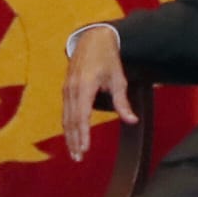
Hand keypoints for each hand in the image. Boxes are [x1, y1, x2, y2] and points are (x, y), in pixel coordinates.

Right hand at [59, 27, 134, 160]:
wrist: (91, 39)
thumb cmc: (107, 58)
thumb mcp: (118, 79)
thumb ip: (122, 102)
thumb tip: (132, 120)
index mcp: (85, 86)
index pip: (82, 116)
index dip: (83, 134)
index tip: (85, 148)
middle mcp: (72, 89)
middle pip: (71, 120)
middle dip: (74, 140)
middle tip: (78, 158)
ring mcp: (67, 89)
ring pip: (66, 117)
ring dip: (69, 136)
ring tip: (74, 152)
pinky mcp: (66, 89)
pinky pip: (65, 111)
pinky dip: (68, 125)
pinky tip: (71, 136)